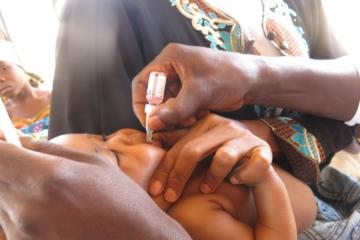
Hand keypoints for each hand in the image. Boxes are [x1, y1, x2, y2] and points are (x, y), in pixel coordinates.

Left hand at [0, 139, 188, 239]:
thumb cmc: (121, 201)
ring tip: (49, 192)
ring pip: (0, 200)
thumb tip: (20, 141)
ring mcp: (22, 233)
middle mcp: (27, 208)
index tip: (4, 140)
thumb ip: (50, 149)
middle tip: (32, 166)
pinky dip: (21, 210)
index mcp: (47, 178)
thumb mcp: (93, 165)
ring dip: (14, 190)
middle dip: (9, 167)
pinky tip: (50, 211)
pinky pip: (10, 221)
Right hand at [132, 43, 260, 129]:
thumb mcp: (199, 93)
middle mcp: (173, 68)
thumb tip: (152, 123)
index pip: (143, 82)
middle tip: (171, 126)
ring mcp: (183, 81)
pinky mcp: (192, 92)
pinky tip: (197, 117)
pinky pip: (179, 108)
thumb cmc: (228, 76)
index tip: (148, 121)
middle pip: (155, 96)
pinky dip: (185, 116)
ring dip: (175, 117)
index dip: (141, 103)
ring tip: (190, 121)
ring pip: (167, 105)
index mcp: (170, 59)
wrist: (254, 81)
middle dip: (162, 112)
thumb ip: (175, 109)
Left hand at [149, 114, 273, 202]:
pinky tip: (236, 181)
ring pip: (224, 156)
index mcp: (206, 122)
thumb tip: (153, 139)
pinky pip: (256, 164)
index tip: (155, 190)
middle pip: (195, 150)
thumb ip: (178, 139)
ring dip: (212, 176)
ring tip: (205, 189)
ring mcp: (245, 138)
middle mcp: (225, 126)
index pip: (180, 146)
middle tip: (170, 197)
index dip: (165, 169)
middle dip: (179, 176)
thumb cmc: (221, 145)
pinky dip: (245, 175)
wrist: (255, 145)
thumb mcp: (199, 140)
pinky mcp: (263, 151)